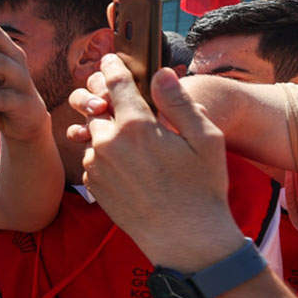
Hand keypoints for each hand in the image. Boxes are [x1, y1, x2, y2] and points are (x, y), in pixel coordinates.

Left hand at [71, 55, 243, 272]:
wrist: (185, 239)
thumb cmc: (201, 188)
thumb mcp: (205, 139)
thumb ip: (178, 102)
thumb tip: (161, 73)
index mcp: (135, 125)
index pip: (116, 83)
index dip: (112, 67)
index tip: (109, 58)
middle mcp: (108, 142)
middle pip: (96, 106)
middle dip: (104, 97)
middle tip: (117, 96)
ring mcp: (96, 165)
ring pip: (93, 134)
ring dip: (106, 129)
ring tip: (131, 139)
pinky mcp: (92, 184)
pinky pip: (92, 158)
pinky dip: (104, 154)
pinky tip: (128, 164)